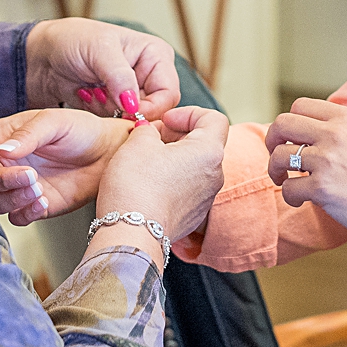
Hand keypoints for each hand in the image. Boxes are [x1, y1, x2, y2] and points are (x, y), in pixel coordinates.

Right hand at [0, 109, 131, 223]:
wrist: (110, 154)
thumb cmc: (81, 130)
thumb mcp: (54, 122)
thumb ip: (26, 136)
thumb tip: (0, 152)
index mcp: (1, 138)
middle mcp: (4, 163)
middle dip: (1, 180)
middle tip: (30, 175)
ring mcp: (18, 187)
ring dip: (13, 198)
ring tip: (39, 187)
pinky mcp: (34, 206)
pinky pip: (16, 217)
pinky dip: (25, 212)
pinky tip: (43, 201)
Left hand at [25, 19, 179, 120]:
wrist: (41, 57)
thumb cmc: (70, 40)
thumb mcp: (98, 49)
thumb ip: (119, 76)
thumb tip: (134, 104)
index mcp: (156, 56)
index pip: (168, 93)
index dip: (151, 107)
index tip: (127, 112)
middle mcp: (149, 76)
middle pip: (157, 111)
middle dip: (129, 111)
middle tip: (103, 101)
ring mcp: (132, 94)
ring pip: (138, 120)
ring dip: (112, 114)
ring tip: (92, 93)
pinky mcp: (116, 109)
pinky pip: (120, 125)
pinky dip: (103, 119)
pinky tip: (88, 99)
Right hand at [98, 107, 229, 242]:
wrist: (131, 233)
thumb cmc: (136, 185)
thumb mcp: (138, 141)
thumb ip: (149, 128)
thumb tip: (151, 131)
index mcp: (209, 152)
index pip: (214, 119)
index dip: (189, 113)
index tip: (166, 120)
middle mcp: (215, 176)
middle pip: (204, 143)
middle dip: (177, 135)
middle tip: (150, 138)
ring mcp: (206, 199)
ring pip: (195, 167)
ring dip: (174, 158)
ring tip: (146, 161)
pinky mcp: (194, 216)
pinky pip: (188, 189)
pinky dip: (172, 180)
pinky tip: (148, 184)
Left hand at [264, 98, 346, 250]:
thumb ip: (341, 132)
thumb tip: (305, 134)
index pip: (300, 106)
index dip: (289, 125)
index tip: (292, 142)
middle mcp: (336, 133)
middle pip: (282, 124)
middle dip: (272, 142)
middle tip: (279, 160)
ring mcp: (328, 160)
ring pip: (279, 156)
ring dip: (276, 171)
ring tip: (287, 183)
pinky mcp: (322, 188)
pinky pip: (288, 189)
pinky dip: (290, 197)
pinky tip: (302, 202)